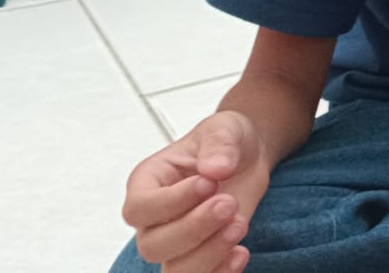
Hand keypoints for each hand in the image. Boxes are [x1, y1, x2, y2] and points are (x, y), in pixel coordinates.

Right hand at [122, 111, 269, 272]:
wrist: (248, 157)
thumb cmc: (225, 141)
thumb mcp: (224, 128)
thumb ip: (218, 144)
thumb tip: (215, 168)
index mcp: (147, 182)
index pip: (140, 208)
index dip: (171, 202)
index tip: (208, 183)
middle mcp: (154, 218)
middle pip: (153, 245)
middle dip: (194, 229)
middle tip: (229, 203)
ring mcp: (175, 241)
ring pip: (174, 270)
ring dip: (209, 254)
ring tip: (240, 225)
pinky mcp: (200, 255)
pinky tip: (241, 252)